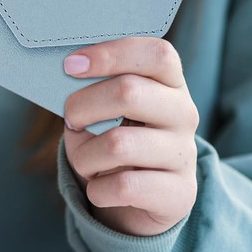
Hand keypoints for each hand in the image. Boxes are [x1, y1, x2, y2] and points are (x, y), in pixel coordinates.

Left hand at [62, 38, 199, 236]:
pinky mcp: (180, 194)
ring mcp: (184, 154)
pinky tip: (99, 187)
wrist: (141, 197)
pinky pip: (125, 186)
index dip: (111, 54)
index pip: (155, 54)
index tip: (71, 65)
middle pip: (129, 92)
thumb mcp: (106, 106)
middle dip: (83, 105)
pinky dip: (98, 188)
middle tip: (70, 119)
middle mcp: (184, 113)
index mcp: (169, 81)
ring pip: (119, 144)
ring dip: (85, 155)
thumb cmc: (115, 136)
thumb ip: (91, 87)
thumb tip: (67, 74)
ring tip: (84, 160)